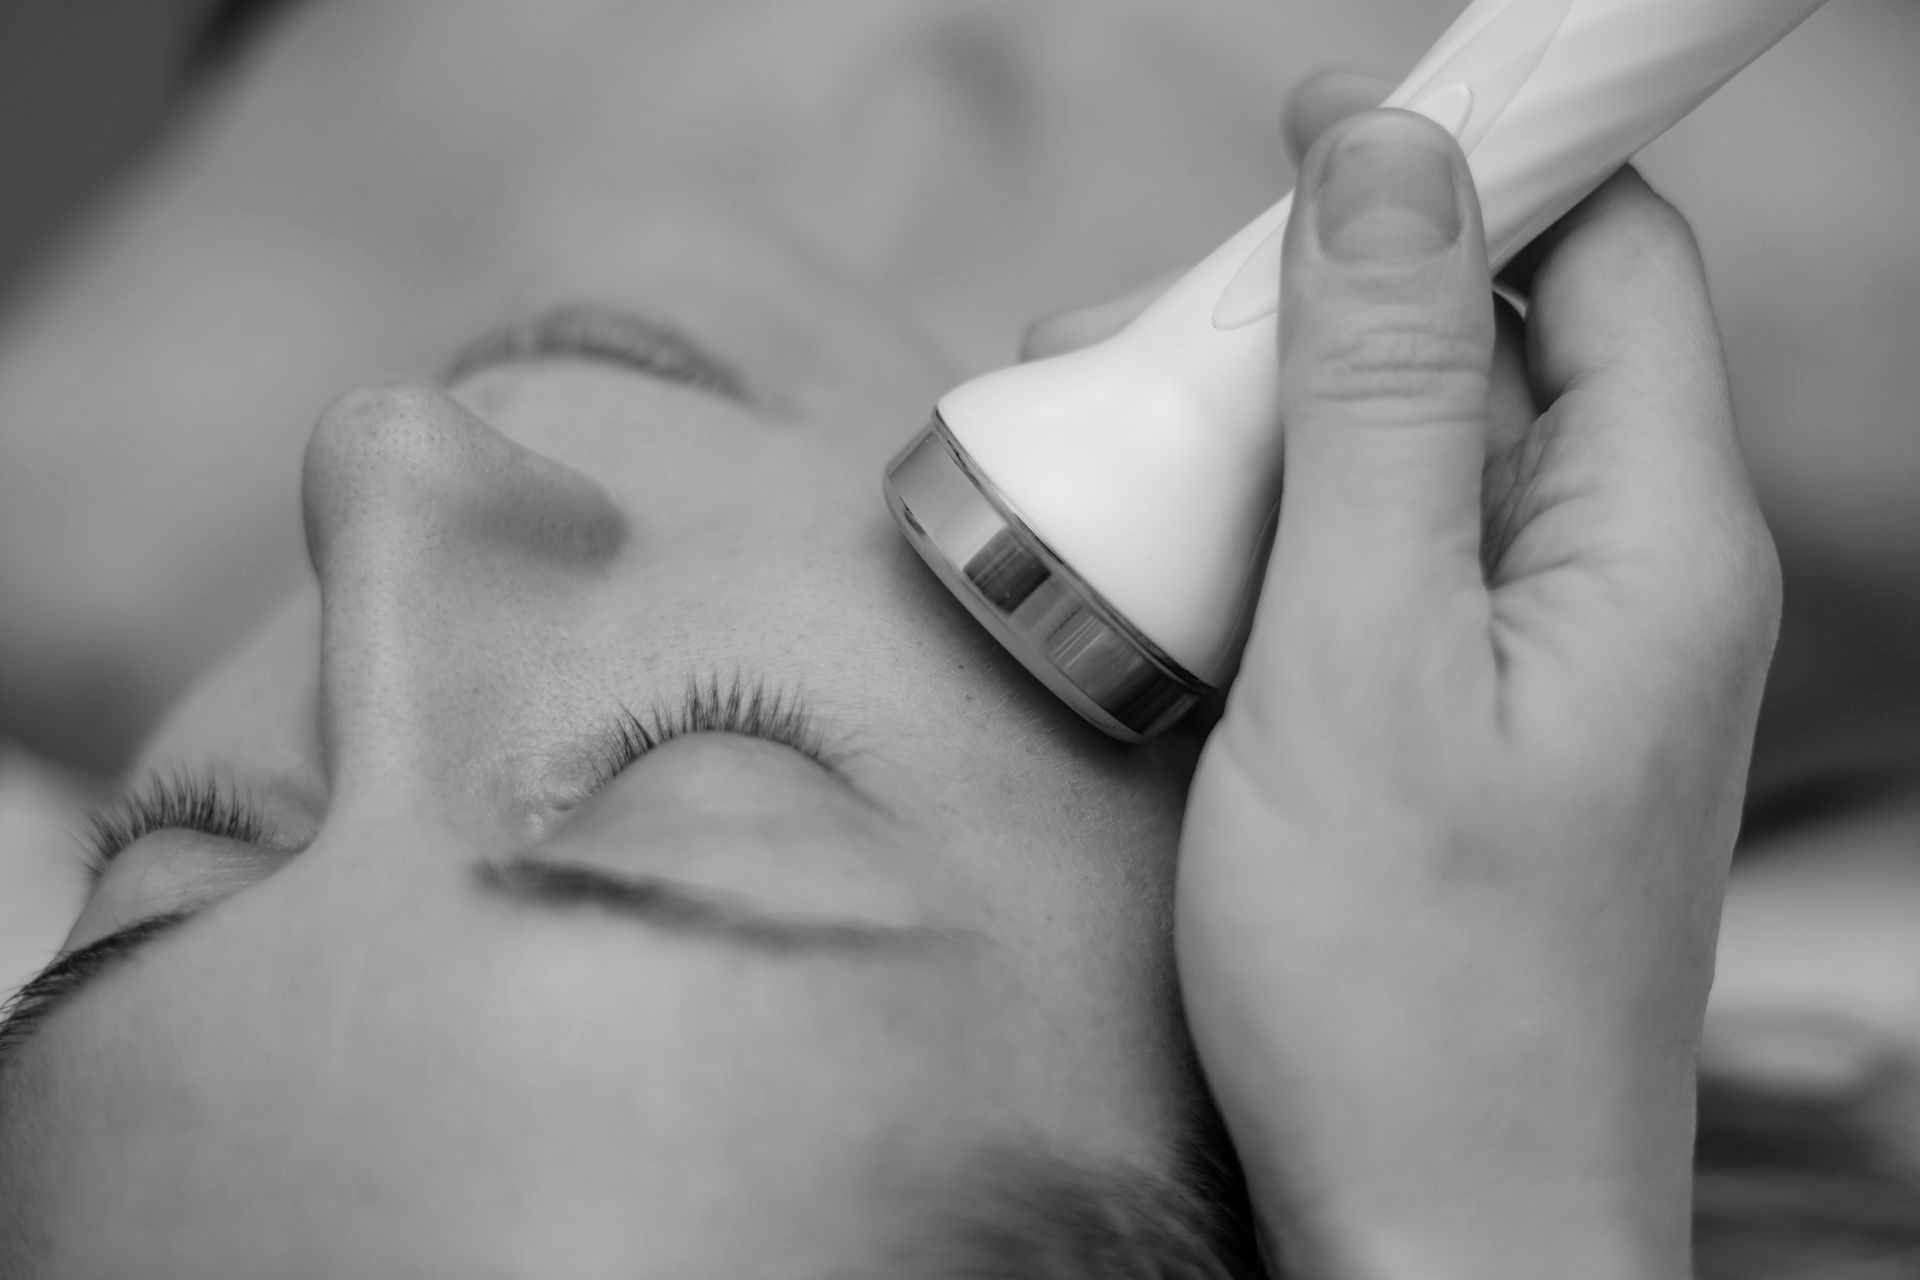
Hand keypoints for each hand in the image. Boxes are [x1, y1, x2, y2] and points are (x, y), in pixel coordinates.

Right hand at [1034, 79, 1781, 1278]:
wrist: (1444, 1238)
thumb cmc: (1406, 988)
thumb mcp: (1360, 658)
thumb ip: (1380, 396)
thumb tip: (1391, 160)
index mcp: (1652, 539)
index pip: (1614, 248)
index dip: (1478, 156)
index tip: (1315, 130)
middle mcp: (1633, 582)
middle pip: (1508, 344)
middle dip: (1335, 300)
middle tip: (1160, 329)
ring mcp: (1562, 659)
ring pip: (1436, 457)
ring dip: (1293, 421)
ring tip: (1138, 445)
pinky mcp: (1488, 724)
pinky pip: (1405, 565)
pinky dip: (1298, 528)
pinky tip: (1187, 563)